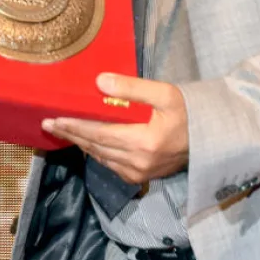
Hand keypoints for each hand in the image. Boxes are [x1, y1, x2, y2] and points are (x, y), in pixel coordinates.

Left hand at [41, 74, 189, 184]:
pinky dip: (97, 153)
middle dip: (70, 134)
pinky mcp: (143, 177)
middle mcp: (138, 162)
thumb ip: (132, 88)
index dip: (73, 126)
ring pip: (101, 158)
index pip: (98, 134)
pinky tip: (87, 143)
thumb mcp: (165, 93)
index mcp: (143, 142)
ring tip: (63, 131)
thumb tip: (99, 82)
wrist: (212, 138)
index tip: (52, 119)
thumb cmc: (190, 112)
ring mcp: (140, 173)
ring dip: (81, 144)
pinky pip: (111, 165)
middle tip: (47, 124)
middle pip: (94, 147)